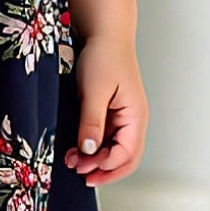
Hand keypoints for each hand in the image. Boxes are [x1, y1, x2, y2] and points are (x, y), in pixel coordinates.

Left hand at [63, 34, 148, 186]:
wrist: (104, 35)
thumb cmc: (104, 57)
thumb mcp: (94, 90)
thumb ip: (92, 121)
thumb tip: (89, 150)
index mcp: (136, 116)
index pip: (127, 153)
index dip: (106, 165)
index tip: (83, 168)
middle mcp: (134, 121)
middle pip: (126, 158)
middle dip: (104, 170)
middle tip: (80, 174)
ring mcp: (124, 119)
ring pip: (115, 151)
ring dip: (96, 161)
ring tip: (73, 162)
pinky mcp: (112, 114)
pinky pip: (106, 139)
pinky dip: (93, 148)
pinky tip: (76, 149)